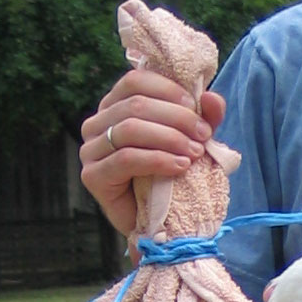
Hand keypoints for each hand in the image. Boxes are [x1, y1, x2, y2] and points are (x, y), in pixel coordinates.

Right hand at [80, 69, 225, 236]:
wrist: (161, 221)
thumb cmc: (172, 173)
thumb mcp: (193, 138)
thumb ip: (204, 117)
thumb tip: (212, 97)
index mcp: (115, 106)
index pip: (134, 81)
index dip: (168, 90)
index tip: (196, 107)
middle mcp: (96, 124)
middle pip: (135, 105)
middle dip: (177, 118)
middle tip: (203, 135)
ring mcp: (90, 150)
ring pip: (129, 129)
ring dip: (169, 138)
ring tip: (195, 152)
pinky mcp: (92, 176)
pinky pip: (126, 159)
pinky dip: (158, 160)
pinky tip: (180, 166)